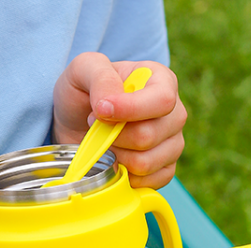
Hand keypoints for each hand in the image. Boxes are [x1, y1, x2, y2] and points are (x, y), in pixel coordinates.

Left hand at [52, 52, 186, 188]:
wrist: (76, 120)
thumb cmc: (84, 90)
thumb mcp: (83, 68)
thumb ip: (100, 77)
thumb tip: (109, 106)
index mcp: (162, 81)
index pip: (162, 100)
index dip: (131, 109)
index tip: (100, 111)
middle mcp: (174, 113)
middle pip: (149, 136)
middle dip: (112, 136)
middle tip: (96, 124)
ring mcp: (172, 143)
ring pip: (146, 162)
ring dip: (115, 156)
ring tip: (104, 142)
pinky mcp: (165, 169)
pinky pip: (149, 183)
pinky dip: (124, 176)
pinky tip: (113, 160)